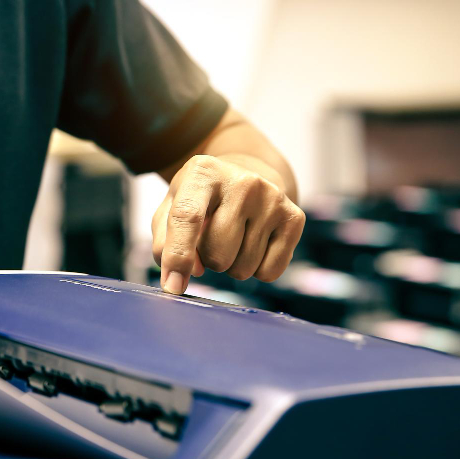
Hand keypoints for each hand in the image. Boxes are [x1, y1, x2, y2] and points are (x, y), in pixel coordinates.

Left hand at [152, 154, 304, 292]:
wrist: (245, 177)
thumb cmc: (200, 199)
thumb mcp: (171, 207)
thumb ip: (165, 242)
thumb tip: (187, 273)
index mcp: (203, 172)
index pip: (187, 218)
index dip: (177, 256)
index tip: (172, 286)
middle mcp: (243, 182)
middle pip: (217, 254)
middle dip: (208, 260)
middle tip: (212, 239)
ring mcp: (272, 199)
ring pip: (242, 268)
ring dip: (231, 265)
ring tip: (233, 238)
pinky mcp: (294, 217)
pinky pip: (269, 272)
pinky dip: (257, 270)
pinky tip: (253, 244)